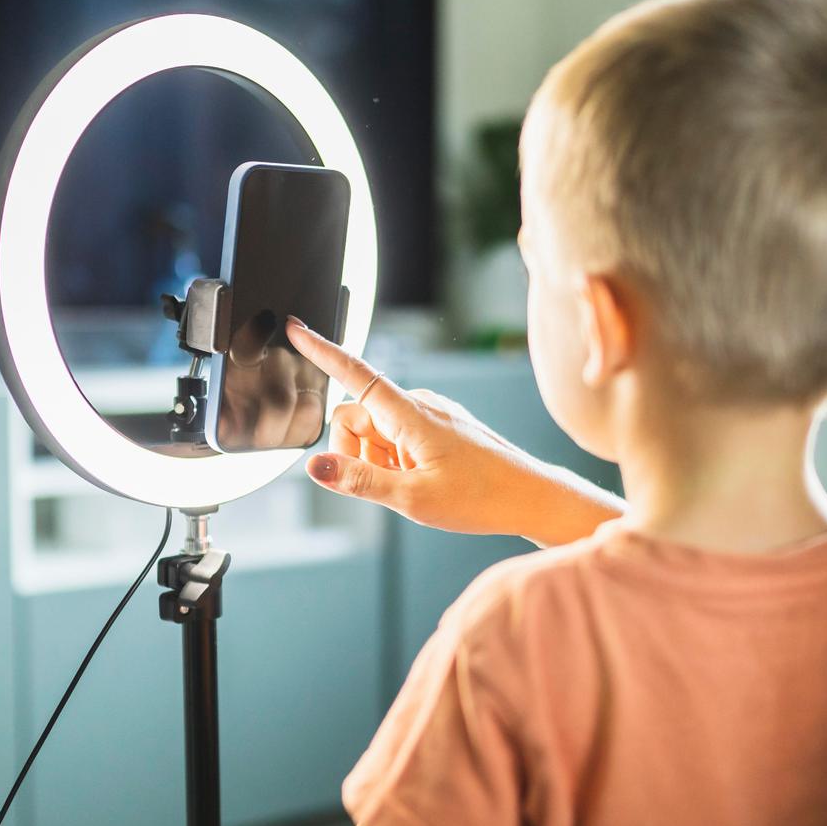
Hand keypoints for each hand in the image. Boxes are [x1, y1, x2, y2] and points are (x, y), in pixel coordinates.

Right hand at [285, 318, 622, 544]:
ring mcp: (430, 414)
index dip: (321, 351)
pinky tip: (424, 480)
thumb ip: (358, 481)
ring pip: (374, 432)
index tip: (296, 328)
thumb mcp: (412, 498)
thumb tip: (314, 467)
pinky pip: (396, 438)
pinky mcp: (439, 426)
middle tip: (390, 482)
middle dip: (355, 451)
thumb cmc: (481, 497)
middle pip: (355, 417)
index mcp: (410, 413)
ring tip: (414, 483)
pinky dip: (396, 461)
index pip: (354, 373)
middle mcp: (418, 404)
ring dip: (378, 460)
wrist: (531, 498)